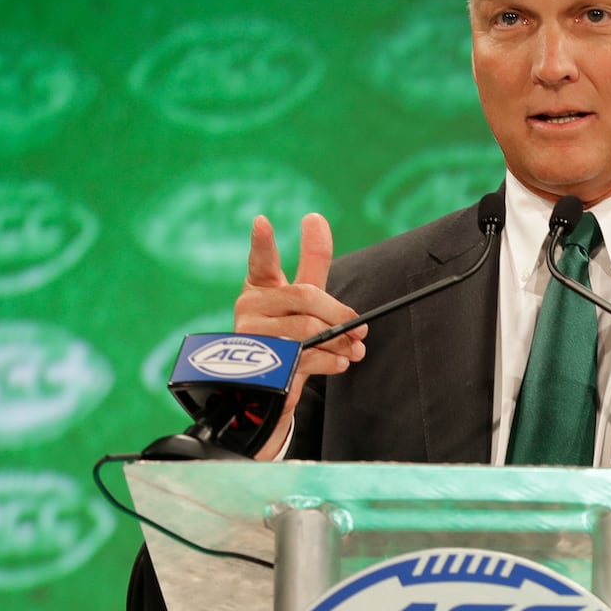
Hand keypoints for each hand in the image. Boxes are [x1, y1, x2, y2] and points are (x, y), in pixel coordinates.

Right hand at [234, 212, 366, 456]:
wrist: (273, 392)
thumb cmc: (290, 338)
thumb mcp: (304, 301)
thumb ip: (313, 266)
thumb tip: (316, 219)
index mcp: (259, 287)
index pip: (260, 261)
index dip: (261, 242)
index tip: (262, 220)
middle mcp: (248, 307)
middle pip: (303, 296)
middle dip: (338, 312)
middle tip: (362, 328)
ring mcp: (250, 336)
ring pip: (306, 328)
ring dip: (338, 341)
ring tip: (354, 350)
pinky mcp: (259, 365)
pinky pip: (303, 355)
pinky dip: (328, 359)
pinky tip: (341, 362)